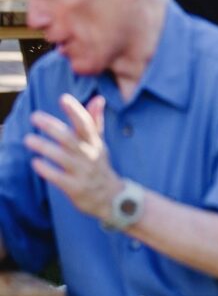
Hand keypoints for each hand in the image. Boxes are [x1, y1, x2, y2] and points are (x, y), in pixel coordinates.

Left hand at [25, 95, 121, 220]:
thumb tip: (98, 98)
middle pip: (70, 138)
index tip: (63, 98)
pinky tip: (35, 162)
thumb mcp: (99, 143)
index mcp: (94, 143)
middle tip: (35, 116)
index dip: (75, 110)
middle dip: (53, 127)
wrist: (111, 197)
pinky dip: (48, 170)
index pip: (86, 123)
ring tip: (28, 139)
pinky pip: (59, 178)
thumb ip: (95, 121)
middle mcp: (89, 155)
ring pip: (63, 157)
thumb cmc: (99, 166)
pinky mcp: (76, 188)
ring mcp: (83, 172)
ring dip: (45, 147)